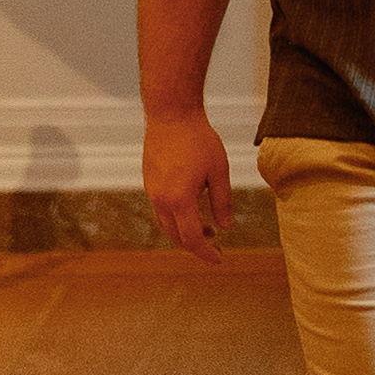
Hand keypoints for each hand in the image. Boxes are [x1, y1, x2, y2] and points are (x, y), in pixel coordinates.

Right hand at [143, 106, 229, 253]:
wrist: (170, 114)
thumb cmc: (198, 139)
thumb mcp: (219, 171)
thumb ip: (222, 201)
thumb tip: (225, 227)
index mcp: (180, 200)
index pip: (193, 239)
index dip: (207, 253)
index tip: (219, 259)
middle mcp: (161, 200)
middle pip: (176, 236)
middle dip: (196, 245)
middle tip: (216, 246)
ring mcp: (152, 191)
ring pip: (166, 224)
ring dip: (185, 232)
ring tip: (207, 229)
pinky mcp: (149, 182)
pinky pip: (161, 210)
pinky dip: (176, 218)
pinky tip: (191, 208)